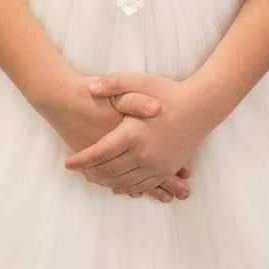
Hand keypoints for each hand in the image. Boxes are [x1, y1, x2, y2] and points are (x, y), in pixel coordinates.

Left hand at [65, 72, 209, 196]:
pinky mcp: (166, 169)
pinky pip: (142, 185)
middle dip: (90, 173)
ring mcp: (157, 164)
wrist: (201, 107)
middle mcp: (144, 153)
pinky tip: (116, 185)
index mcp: (133, 133)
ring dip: (105, 182)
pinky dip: (126, 187)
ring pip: (124, 181)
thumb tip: (89, 89)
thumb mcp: (139, 81)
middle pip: (109, 171)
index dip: (81, 160)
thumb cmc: (168, 91)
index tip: (67, 163)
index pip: (99, 153)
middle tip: (77, 171)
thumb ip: (113, 84)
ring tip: (92, 178)